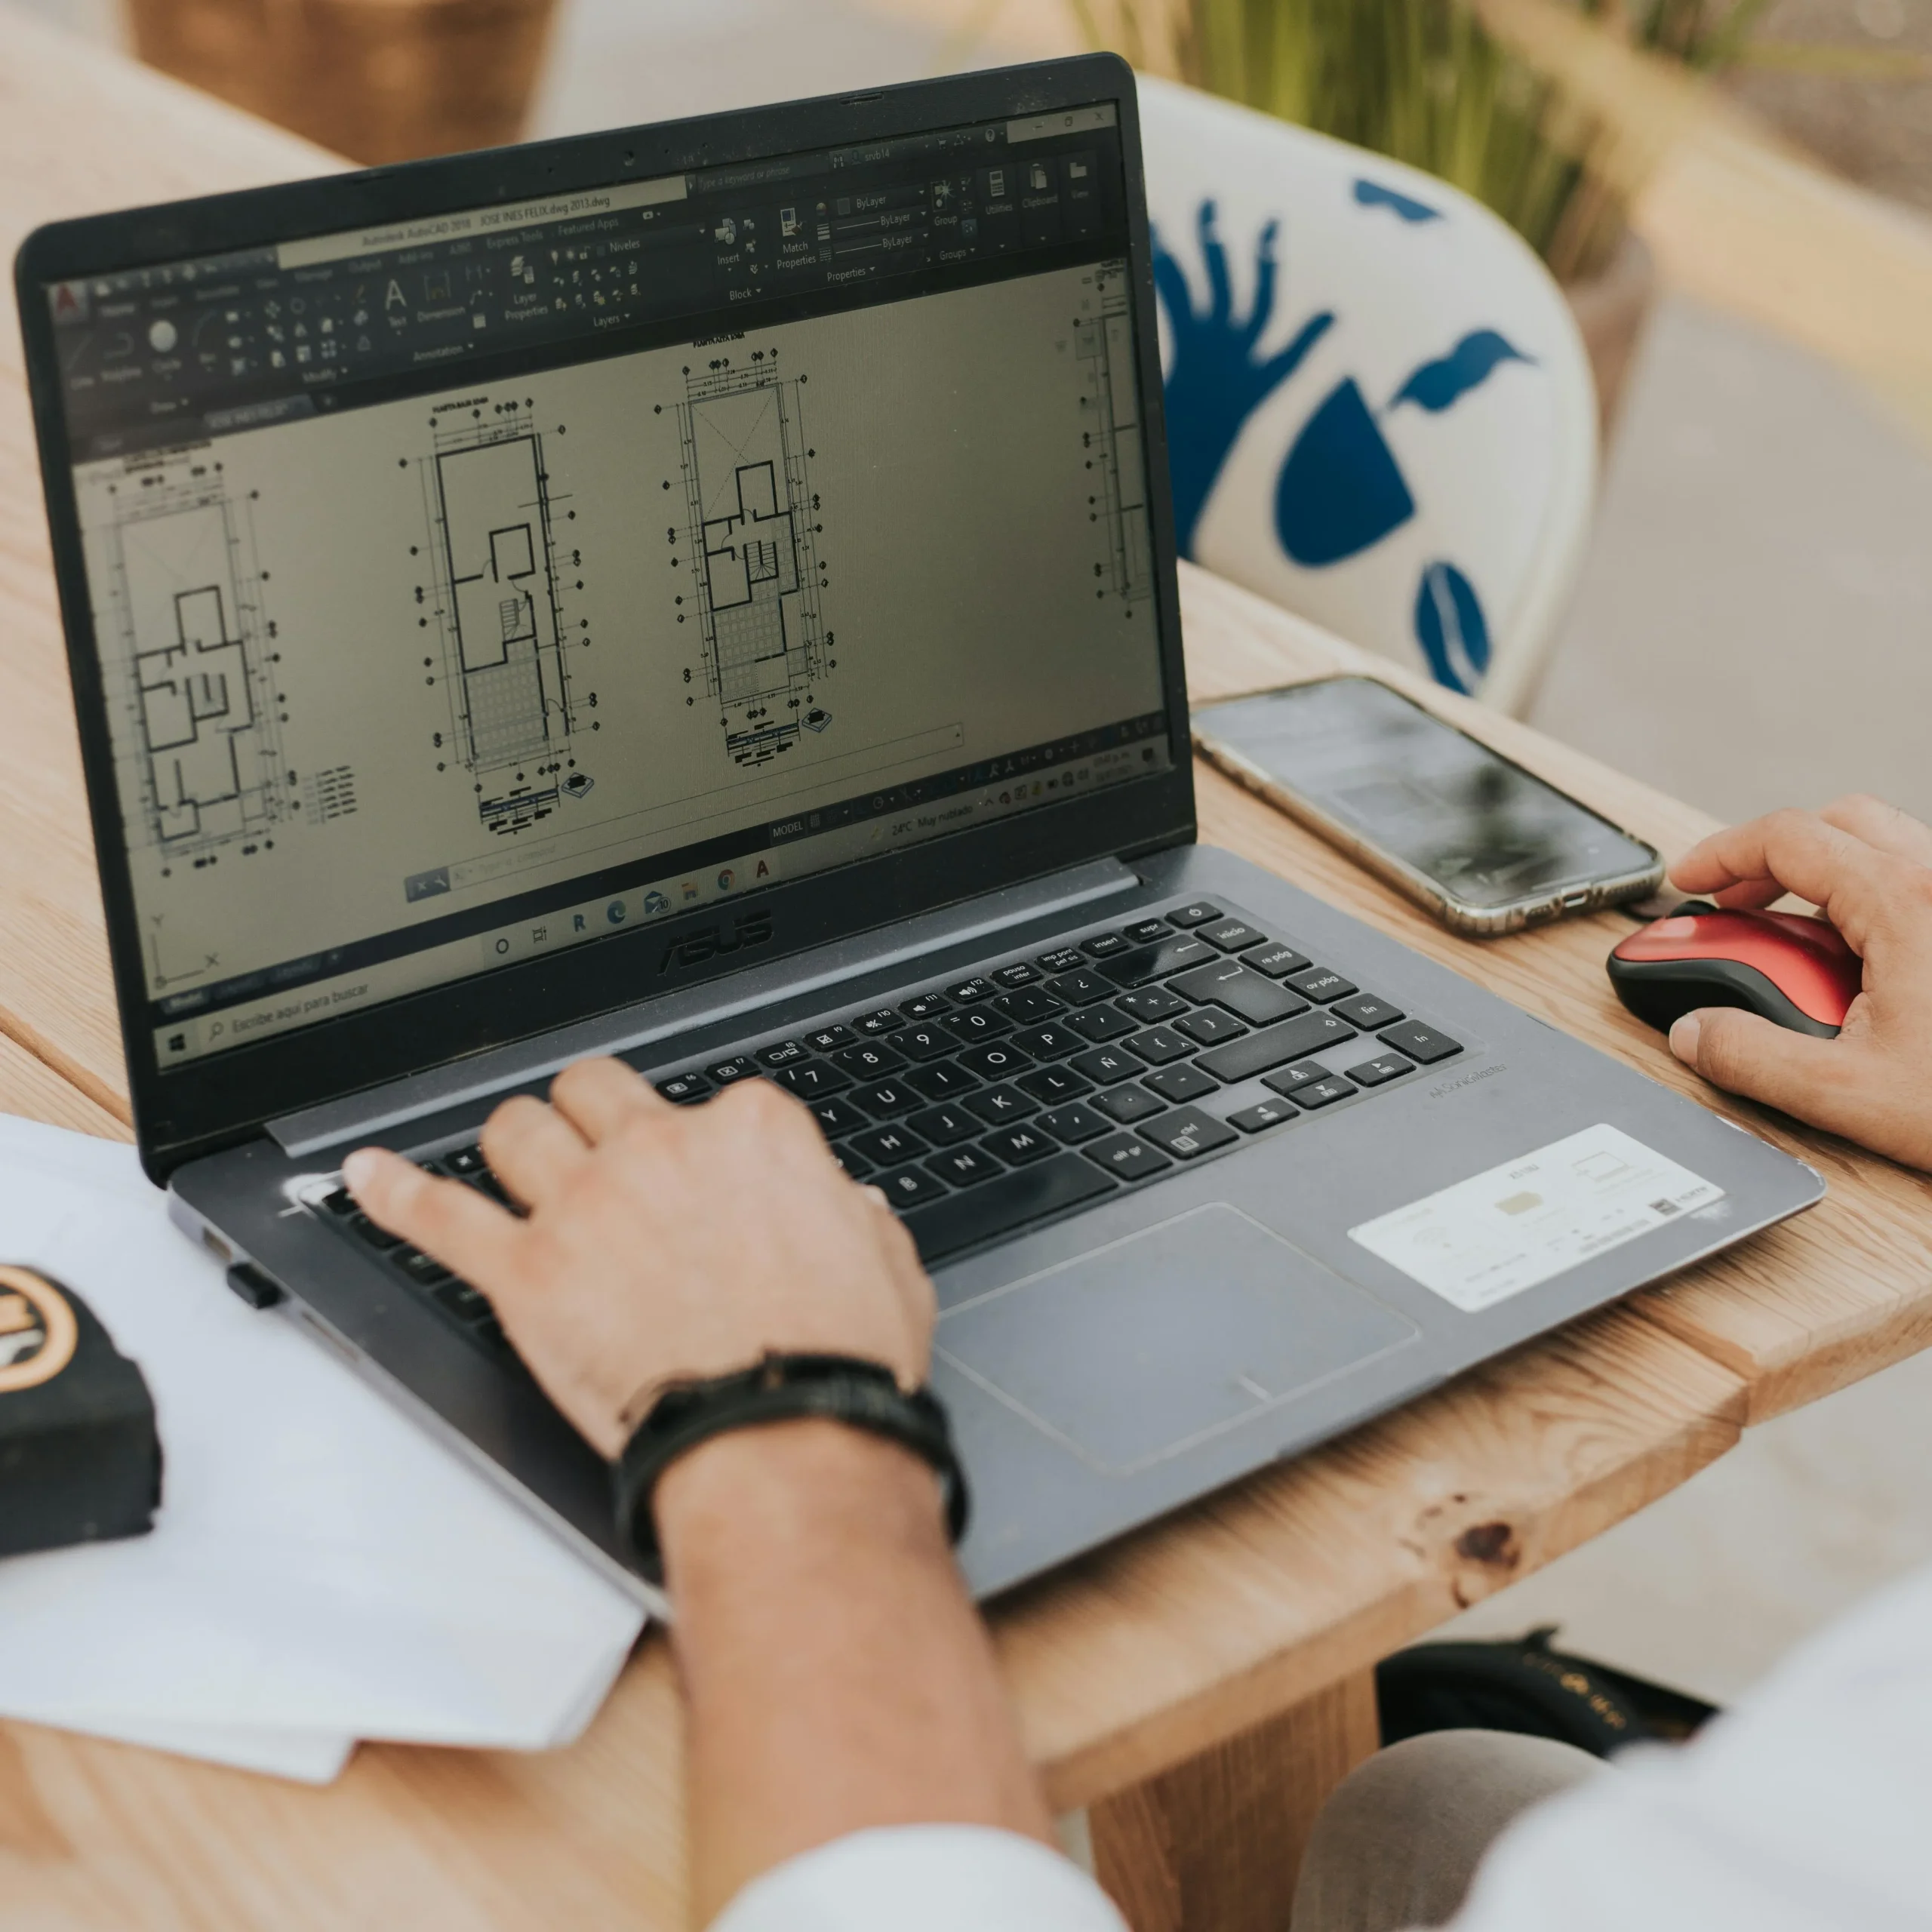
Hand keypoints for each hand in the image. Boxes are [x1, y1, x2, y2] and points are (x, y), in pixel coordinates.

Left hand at [342, 1061, 936, 1458]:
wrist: (785, 1437)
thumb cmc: (837, 1361)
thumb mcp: (885, 1264)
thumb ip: (852, 1217)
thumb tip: (843, 1208)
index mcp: (752, 1133)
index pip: (707, 1103)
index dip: (697, 1143)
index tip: (696, 1174)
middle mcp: (660, 1149)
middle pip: (594, 1091)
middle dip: (589, 1115)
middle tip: (591, 1147)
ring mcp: (586, 1206)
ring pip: (516, 1131)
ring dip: (513, 1145)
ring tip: (509, 1164)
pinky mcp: (527, 1273)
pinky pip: (439, 1216)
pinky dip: (394, 1192)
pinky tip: (365, 1176)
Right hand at [1665, 795, 1931, 1171]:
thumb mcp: (1849, 1094)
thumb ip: (1754, 1059)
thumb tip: (1697, 1034)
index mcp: (1904, 903)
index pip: (1789, 838)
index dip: (1722, 854)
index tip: (1690, 882)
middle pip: (1840, 821)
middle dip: (1773, 854)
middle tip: (1732, 902)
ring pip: (1888, 845)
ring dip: (1826, 874)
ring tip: (1792, 935)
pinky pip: (1921, 884)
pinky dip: (1872, 901)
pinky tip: (1861, 964)